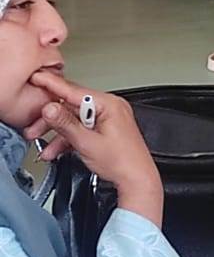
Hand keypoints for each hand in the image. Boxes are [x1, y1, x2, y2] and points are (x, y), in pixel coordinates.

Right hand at [25, 71, 162, 226]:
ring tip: (42, 144)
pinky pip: (82, 128)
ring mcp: (109, 118)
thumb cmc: (122, 162)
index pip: (74, 91)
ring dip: (57, 132)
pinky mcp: (106, 129)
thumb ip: (65, 124)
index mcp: (109, 104)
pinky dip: (68, 138)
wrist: (136, 179)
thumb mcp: (86, 142)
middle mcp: (110, 107)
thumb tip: (50, 108)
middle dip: (50, 119)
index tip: (37, 77)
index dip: (52, 85)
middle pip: (72, 106)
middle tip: (33, 127)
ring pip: (74, 119)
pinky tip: (55, 150)